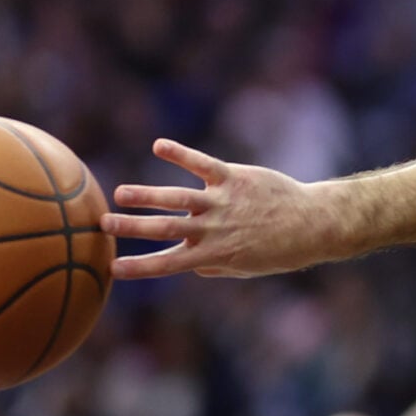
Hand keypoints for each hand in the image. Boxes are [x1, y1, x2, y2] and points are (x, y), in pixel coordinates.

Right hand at [105, 139, 329, 278]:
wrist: (312, 224)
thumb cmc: (279, 250)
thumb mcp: (245, 267)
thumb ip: (213, 267)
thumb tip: (188, 265)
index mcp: (213, 256)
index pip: (168, 264)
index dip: (139, 267)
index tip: (113, 269)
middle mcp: (213, 230)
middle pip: (164, 229)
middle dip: (131, 227)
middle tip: (103, 224)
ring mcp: (222, 203)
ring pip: (177, 198)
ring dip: (146, 195)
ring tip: (120, 194)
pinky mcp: (233, 179)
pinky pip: (202, 165)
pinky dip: (180, 154)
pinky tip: (159, 146)